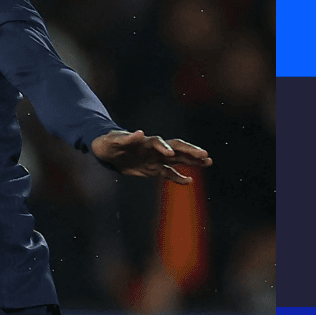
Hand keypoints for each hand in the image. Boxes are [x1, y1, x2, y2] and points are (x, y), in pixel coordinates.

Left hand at [90, 129, 211, 183]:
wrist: (106, 152)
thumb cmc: (109, 143)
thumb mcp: (113, 141)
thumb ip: (126, 139)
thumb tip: (140, 133)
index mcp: (144, 142)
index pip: (159, 142)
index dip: (165, 147)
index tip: (170, 155)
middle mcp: (154, 149)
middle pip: (176, 148)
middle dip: (190, 151)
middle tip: (205, 155)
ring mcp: (156, 159)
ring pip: (178, 159)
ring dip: (192, 161)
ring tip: (209, 162)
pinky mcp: (154, 169)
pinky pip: (169, 173)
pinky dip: (178, 177)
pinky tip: (189, 181)